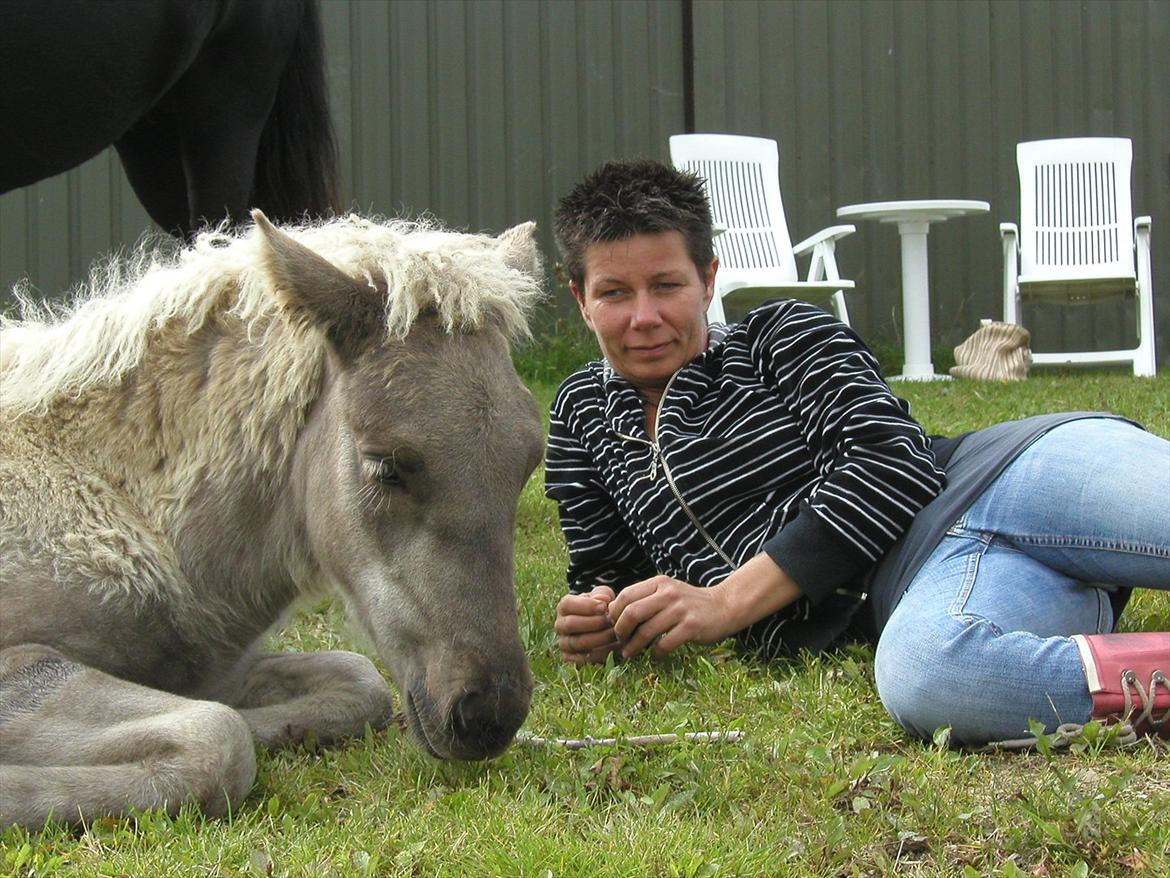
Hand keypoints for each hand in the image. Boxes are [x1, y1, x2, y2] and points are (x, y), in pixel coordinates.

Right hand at [554, 586, 620, 664]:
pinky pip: (580, 659)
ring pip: (576, 642)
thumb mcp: (602, 595)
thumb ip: (602, 593)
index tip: (604, 607)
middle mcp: (559, 625)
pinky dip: (598, 654)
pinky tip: (611, 647)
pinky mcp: (569, 657)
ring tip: (615, 634)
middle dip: (594, 623)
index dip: (586, 606)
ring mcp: (563, 642)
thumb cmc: (601, 606)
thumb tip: (603, 599)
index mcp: (564, 607)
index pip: (567, 604)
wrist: (600, 624)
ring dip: (598, 639)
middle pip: (571, 624)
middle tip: (612, 621)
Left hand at [607, 575, 733, 658]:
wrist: (723, 606)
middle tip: (619, 641)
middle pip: (632, 613)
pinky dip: (655, 653)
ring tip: (629, 653)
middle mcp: (668, 594)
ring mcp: (680, 610)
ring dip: (634, 646)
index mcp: (659, 583)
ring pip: (646, 631)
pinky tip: (654, 656)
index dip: (615, 613)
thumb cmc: (689, 602)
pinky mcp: (691, 627)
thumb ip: (644, 598)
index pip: (626, 596)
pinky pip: (664, 644)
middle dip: (621, 630)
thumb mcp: (667, 591)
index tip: (613, 625)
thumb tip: (612, 612)